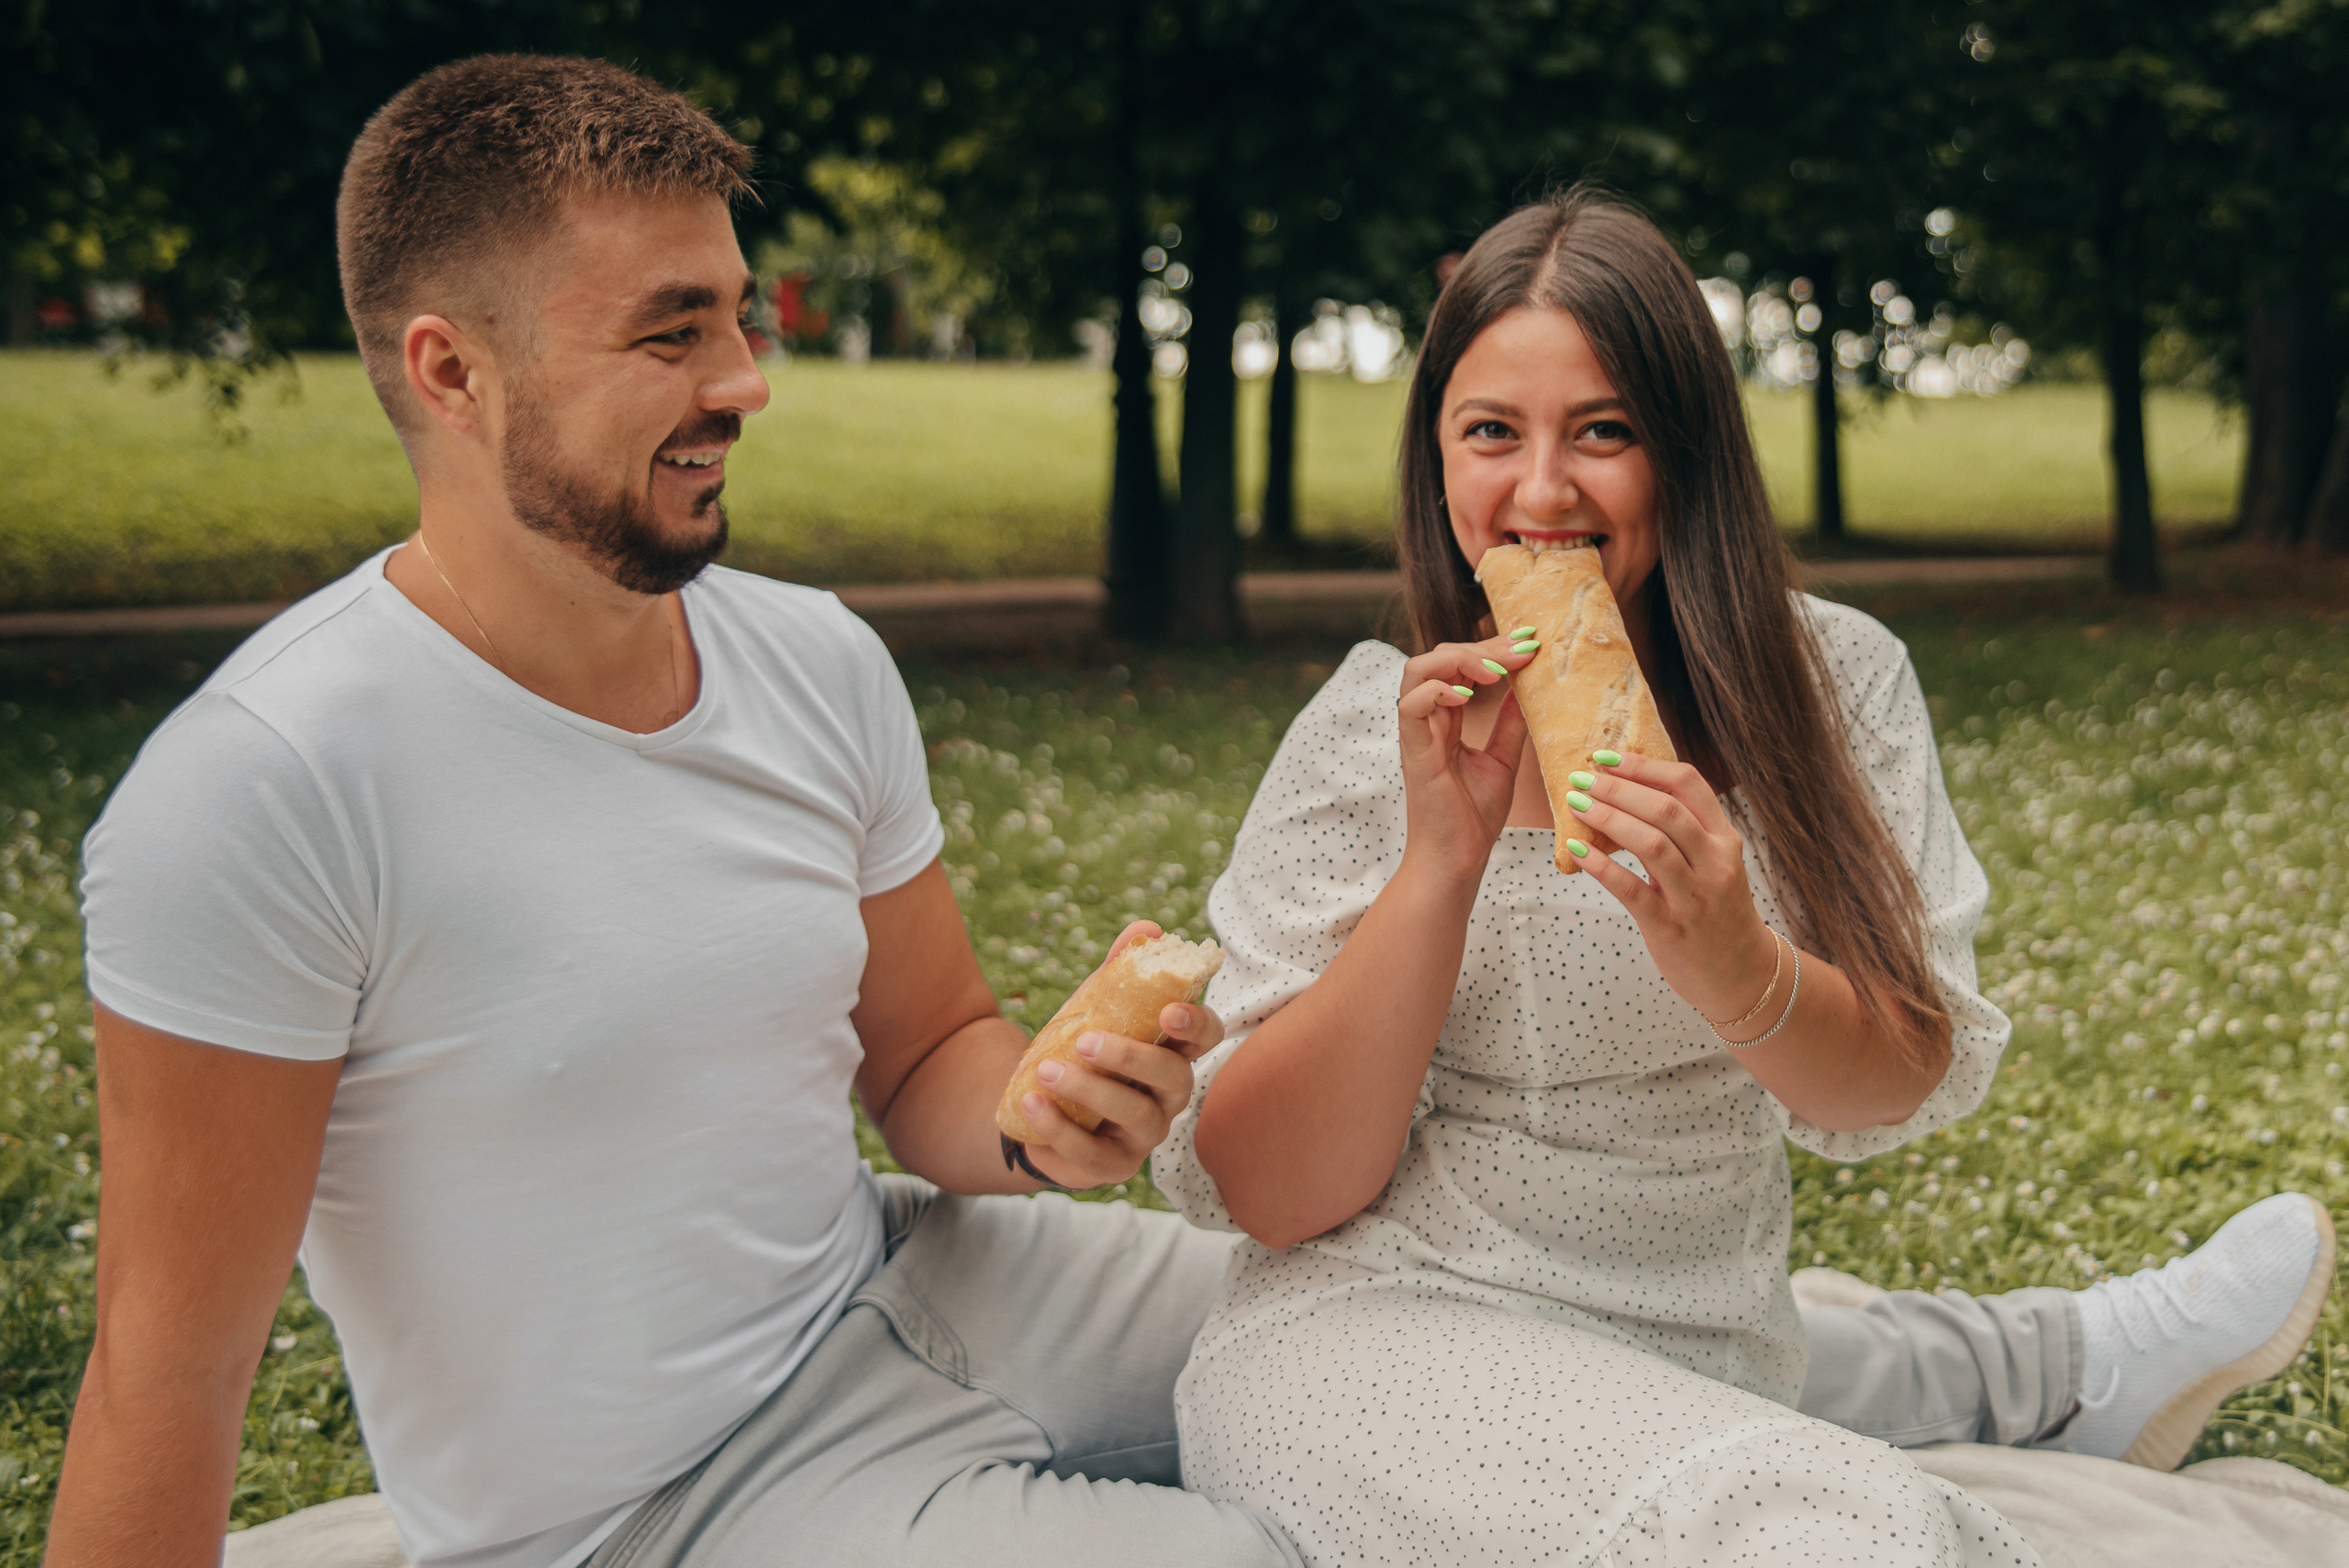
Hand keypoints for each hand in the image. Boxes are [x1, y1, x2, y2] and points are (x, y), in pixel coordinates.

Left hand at [1015, 921, 1227, 1188]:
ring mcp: (1145, 1134)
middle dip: (1132, 1058)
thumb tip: (1147, 927)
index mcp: (1172, 1050)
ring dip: (1090, 1091)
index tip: (1167, 1012)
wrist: (1036, 1104)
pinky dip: (1061, 1128)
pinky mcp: (1113, 1165)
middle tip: (1085, 1042)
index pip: (1206, 1037)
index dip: (1196, 1024)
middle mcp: (1169, 1095)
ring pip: (1135, 1115)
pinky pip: (1094, 1153)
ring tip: (1045, 1071)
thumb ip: (1121, 969)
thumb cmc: (1081, 1051)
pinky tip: (1034, 1102)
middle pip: (1173, 1078)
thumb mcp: (1097, 1006)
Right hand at [1394, 632, 1536, 880]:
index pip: (1459, 665)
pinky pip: (1410, 706)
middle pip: (1437, 657)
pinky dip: (1437, 692)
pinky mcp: (1414, 753)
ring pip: (1417, 671)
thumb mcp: (1503, 760)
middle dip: (1480, 645)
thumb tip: (1527, 689)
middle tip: (1521, 648)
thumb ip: (1509, 725)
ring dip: (1457, 660)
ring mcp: (1417, 735)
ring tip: (1494, 671)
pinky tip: (1468, 697)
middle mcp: (1428, 721)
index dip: (1491, 648)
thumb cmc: (1473, 818)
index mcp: (1445, 720)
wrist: (1458, 860)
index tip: (1529, 644)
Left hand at [1563, 751, 1783, 1032]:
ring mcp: (1695, 896)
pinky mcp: (1671, 928)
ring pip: (1651, 844)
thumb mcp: (1713, 863)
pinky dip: (1601, 867)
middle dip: (1618, 788)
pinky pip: (1631, 890)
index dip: (1645, 766)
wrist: (1742, 976)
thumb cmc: (1717, 912)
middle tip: (1581, 778)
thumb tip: (1626, 791)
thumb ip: (1683, 831)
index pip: (1689, 785)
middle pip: (1665, 810)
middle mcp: (1715, 863)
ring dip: (1608, 818)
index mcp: (1724, 839)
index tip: (1608, 757)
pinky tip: (1577, 851)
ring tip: (1576, 804)